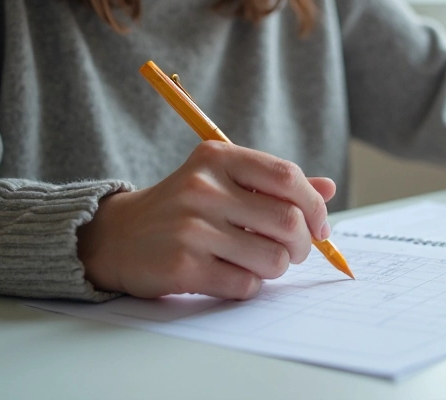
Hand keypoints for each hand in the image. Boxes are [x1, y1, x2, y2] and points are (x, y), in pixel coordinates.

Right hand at [76, 140, 335, 298]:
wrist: (117, 236)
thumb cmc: (183, 208)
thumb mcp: (221, 181)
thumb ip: (273, 184)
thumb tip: (328, 188)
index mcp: (218, 159)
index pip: (287, 177)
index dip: (314, 205)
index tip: (319, 226)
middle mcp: (204, 188)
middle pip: (288, 221)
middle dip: (302, 244)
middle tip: (293, 252)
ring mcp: (191, 227)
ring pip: (272, 259)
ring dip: (275, 268)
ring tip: (257, 263)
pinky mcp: (182, 265)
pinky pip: (245, 285)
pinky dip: (248, 286)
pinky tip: (231, 275)